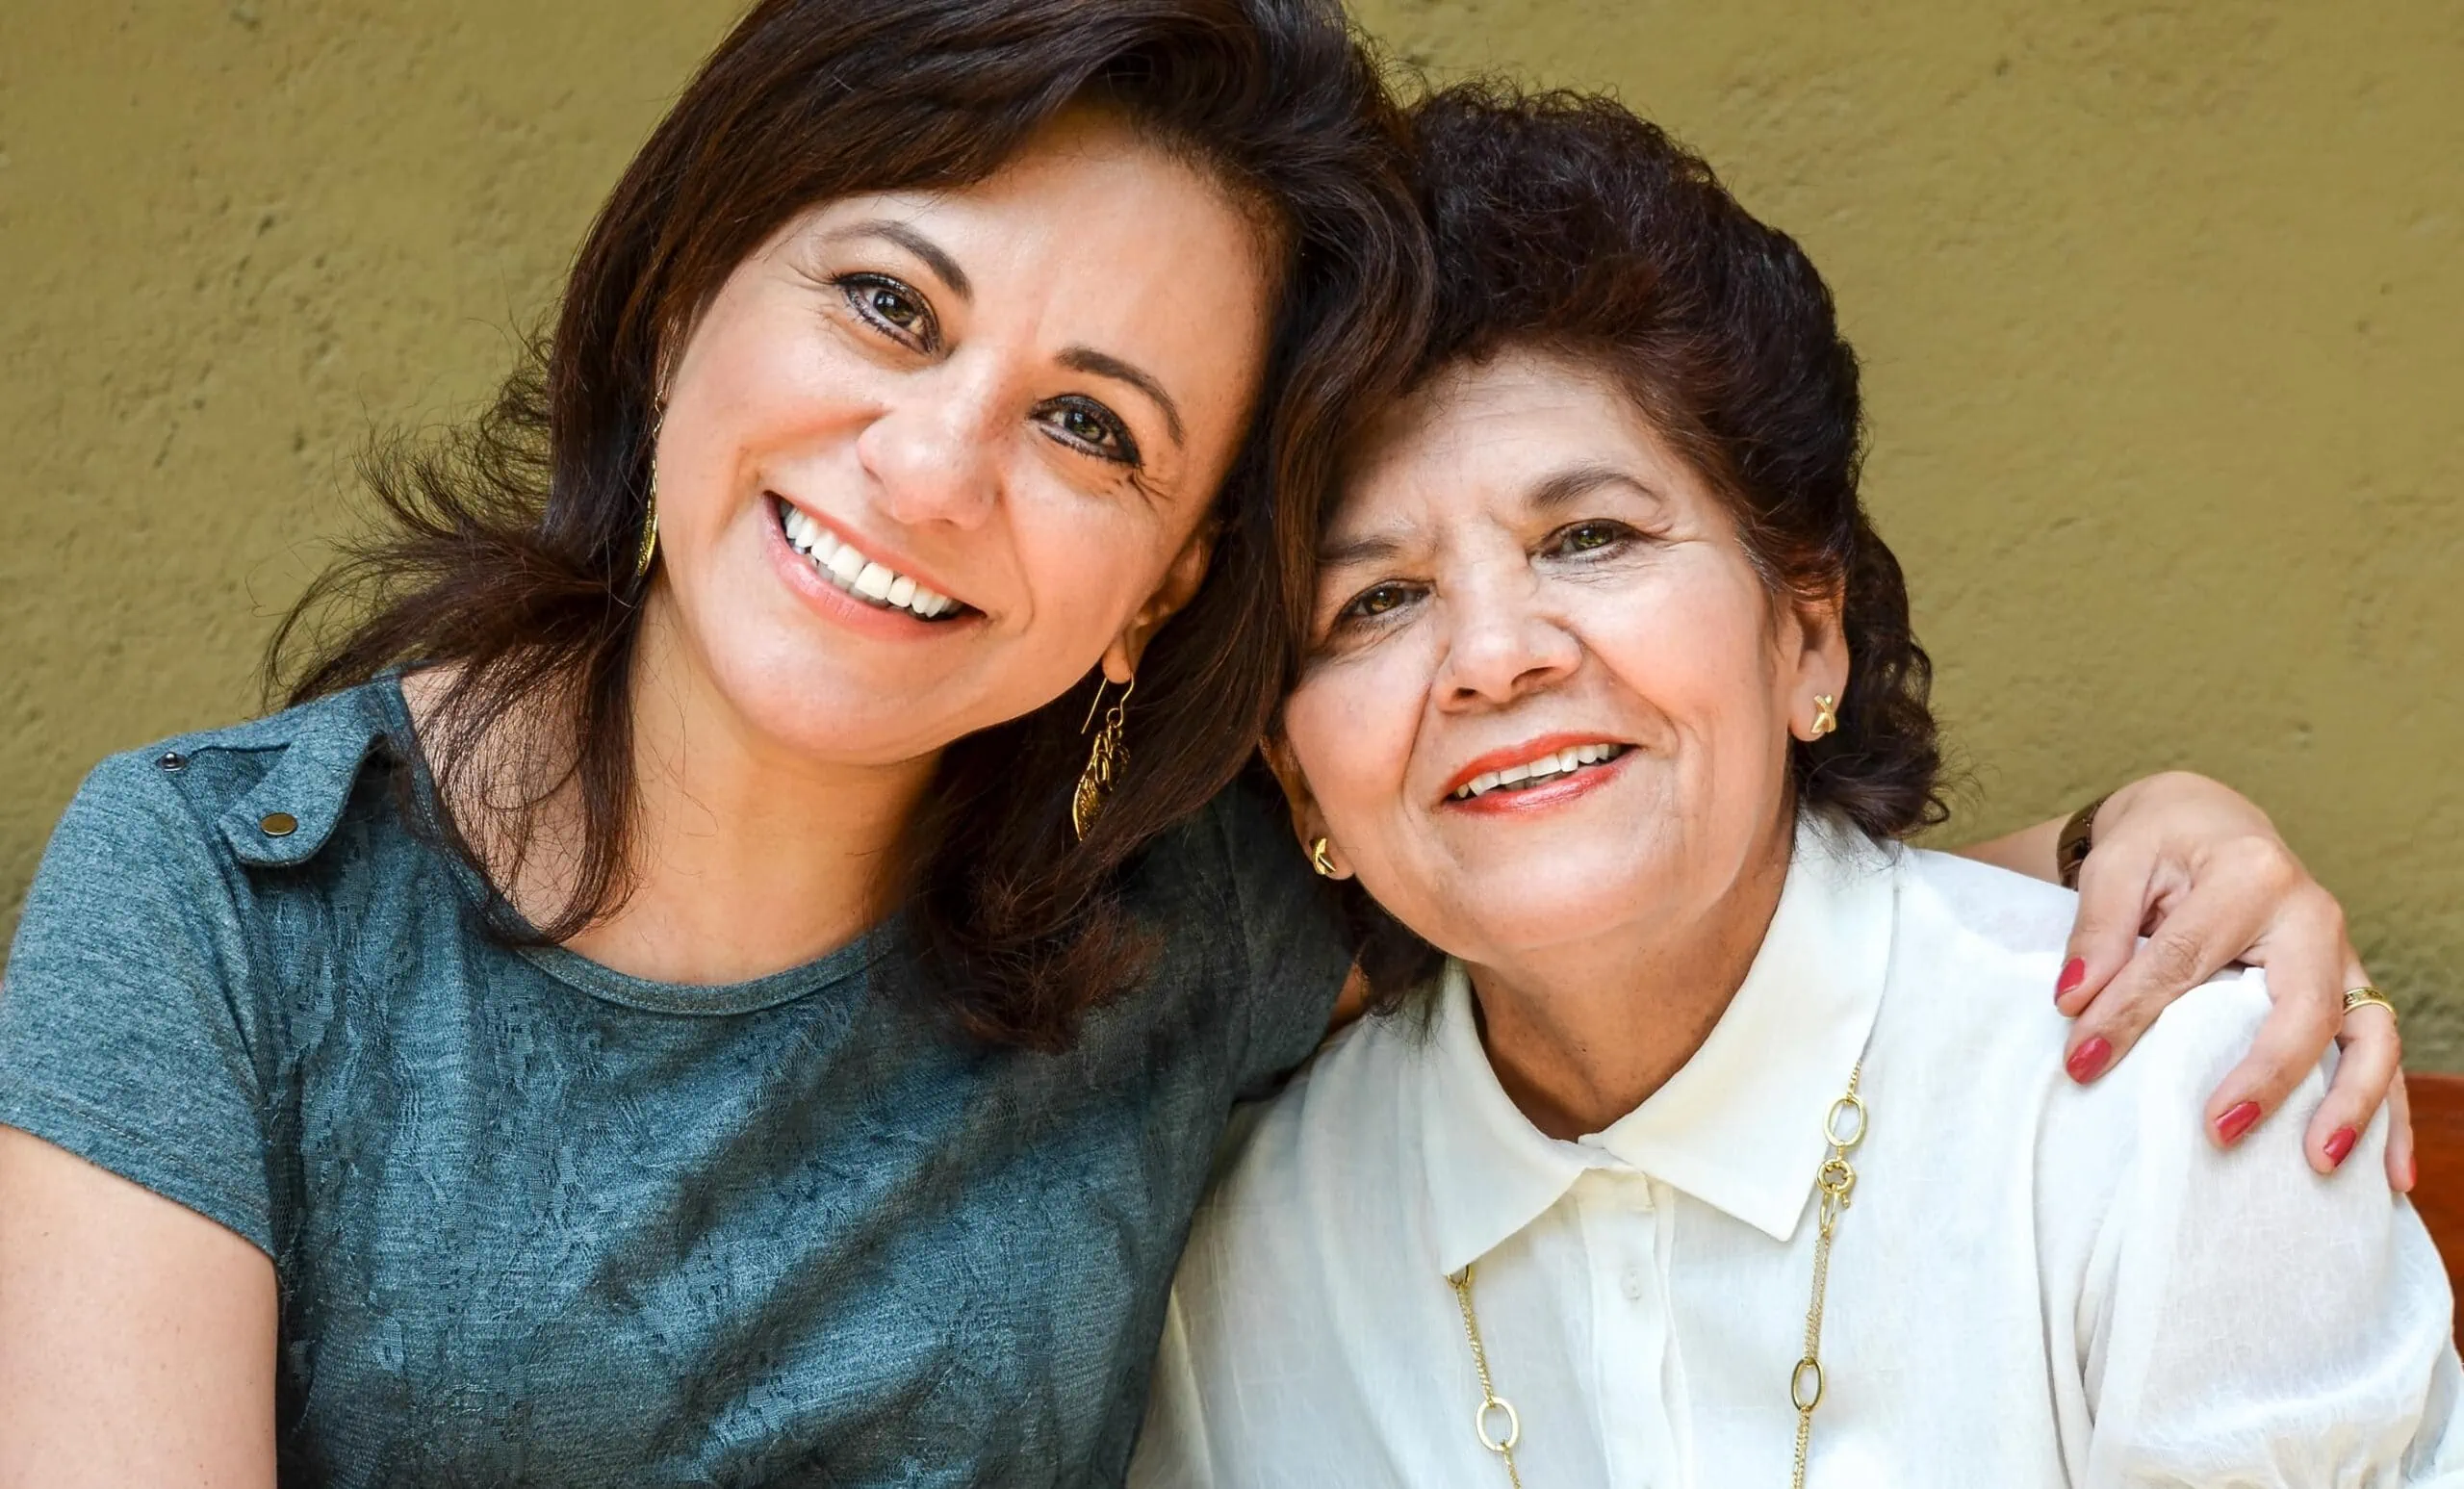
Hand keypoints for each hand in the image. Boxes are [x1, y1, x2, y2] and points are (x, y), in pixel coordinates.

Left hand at [2055, 771, 2412, 1190]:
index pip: (2186, 960)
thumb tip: (2074, 1003)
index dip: (2130, 1015)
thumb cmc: (2160, 845)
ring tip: (2319, 1165)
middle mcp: (2313, 916)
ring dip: (2354, 1105)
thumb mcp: (2116, 866)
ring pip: (2372, 1035)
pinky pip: (2381, 1053)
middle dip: (2269, 1076)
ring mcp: (2342, 956)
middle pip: (2306, 1006)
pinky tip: (2387, 1174)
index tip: (2080, 1063)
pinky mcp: (2349, 988)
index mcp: (2251, 876)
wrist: (2207, 824)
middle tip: (2220, 1132)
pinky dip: (2390, 1115)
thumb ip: (2097, 931)